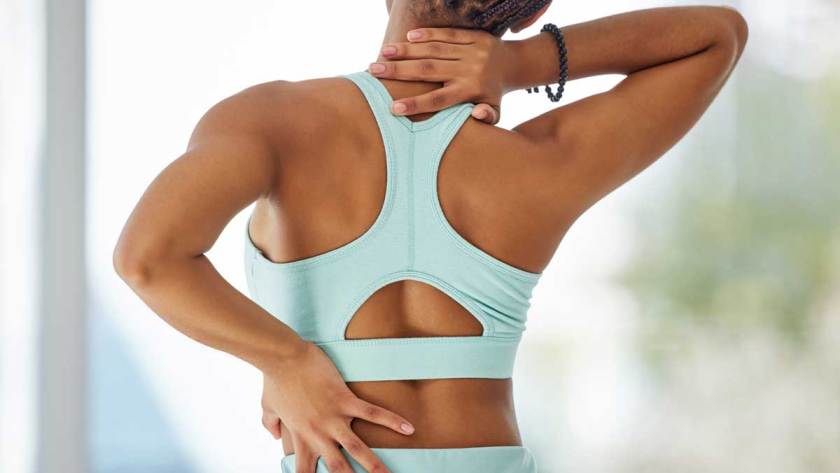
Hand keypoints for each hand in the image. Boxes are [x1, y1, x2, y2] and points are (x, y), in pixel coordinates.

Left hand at [260, 341, 414, 472]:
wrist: (284, 358)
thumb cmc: (275, 380)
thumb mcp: (267, 407)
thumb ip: (270, 424)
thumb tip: (273, 435)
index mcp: (300, 437)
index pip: (304, 471)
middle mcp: (318, 433)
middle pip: (337, 467)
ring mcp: (333, 417)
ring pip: (358, 448)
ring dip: (374, 464)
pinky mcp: (345, 400)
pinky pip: (372, 413)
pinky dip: (392, 421)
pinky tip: (409, 429)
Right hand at [370, 27, 513, 124]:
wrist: (514, 65)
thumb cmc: (494, 95)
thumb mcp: (495, 113)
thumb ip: (486, 119)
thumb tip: (475, 115)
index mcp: (471, 92)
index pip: (439, 99)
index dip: (416, 104)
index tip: (392, 108)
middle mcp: (470, 70)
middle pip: (430, 70)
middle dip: (400, 71)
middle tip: (373, 71)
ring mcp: (472, 51)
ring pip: (435, 49)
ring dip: (407, 50)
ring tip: (384, 52)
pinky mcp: (474, 36)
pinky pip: (448, 33)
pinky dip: (427, 34)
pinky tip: (407, 37)